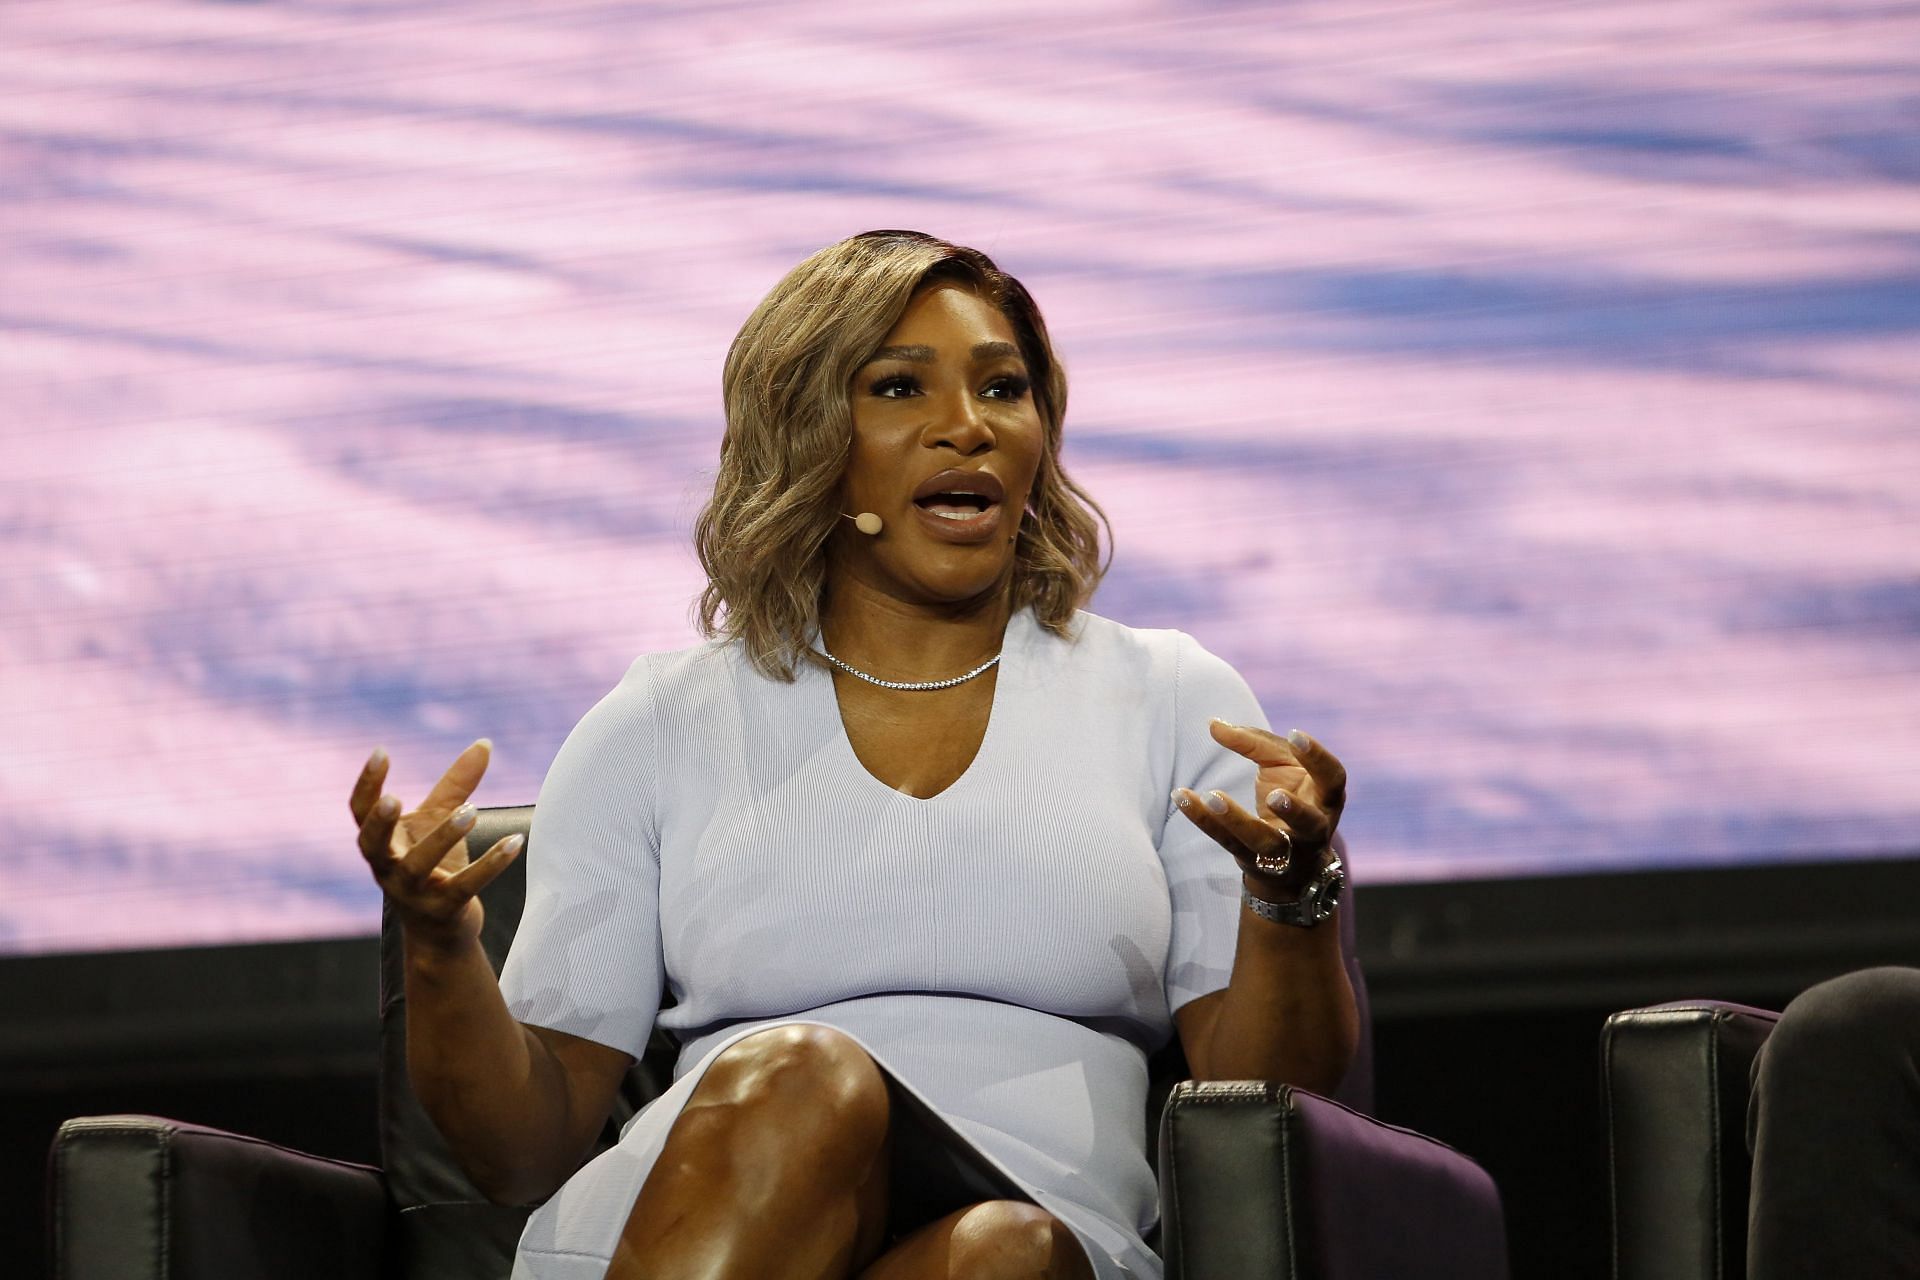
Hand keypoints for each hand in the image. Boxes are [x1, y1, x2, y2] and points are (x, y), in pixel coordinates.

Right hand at [350, 739, 522, 948]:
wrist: (439, 930)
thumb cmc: (433, 866)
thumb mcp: (438, 822)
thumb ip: (456, 785)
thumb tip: (485, 743)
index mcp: (381, 844)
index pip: (360, 813)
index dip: (366, 784)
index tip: (381, 751)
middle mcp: (388, 869)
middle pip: (373, 845)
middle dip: (380, 823)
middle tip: (394, 798)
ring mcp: (413, 893)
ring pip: (420, 866)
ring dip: (444, 836)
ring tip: (471, 810)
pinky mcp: (444, 909)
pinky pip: (467, 885)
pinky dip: (491, 864)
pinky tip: (516, 841)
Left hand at [1172, 722, 1346, 898]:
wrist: (1292, 861)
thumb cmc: (1290, 794)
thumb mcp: (1282, 766)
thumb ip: (1254, 742)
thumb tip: (1213, 724)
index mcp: (1327, 799)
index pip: (1333, 778)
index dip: (1317, 757)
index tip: (1295, 734)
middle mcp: (1314, 830)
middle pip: (1309, 824)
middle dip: (1294, 811)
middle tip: (1274, 795)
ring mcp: (1285, 852)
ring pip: (1264, 842)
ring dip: (1238, 821)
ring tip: (1214, 796)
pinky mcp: (1254, 862)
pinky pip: (1227, 842)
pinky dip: (1203, 820)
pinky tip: (1182, 797)